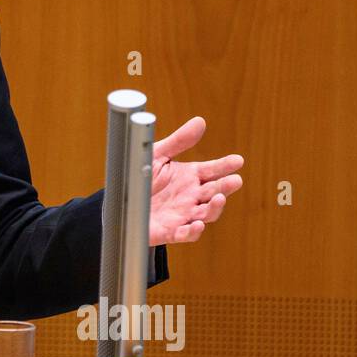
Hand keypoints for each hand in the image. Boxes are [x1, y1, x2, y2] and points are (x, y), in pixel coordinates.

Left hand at [148, 117, 243, 245]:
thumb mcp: (157, 155)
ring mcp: (182, 215)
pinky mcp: (170, 231)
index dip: (225, 166)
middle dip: (226, 187)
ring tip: (219, 198)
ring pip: (206, 214)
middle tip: (236, 180)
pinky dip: (192, 232)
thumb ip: (178, 141)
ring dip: (215, 208)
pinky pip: (185, 234)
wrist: (119, 202)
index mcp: (189, 177)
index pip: (212, 170)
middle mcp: (190, 196)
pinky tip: (197, 225)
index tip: (238, 160)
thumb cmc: (139, 177)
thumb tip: (200, 121)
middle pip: (214, 192)